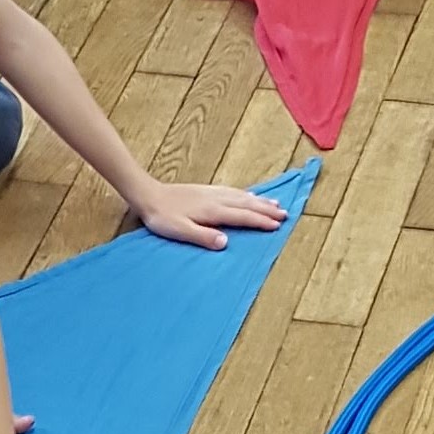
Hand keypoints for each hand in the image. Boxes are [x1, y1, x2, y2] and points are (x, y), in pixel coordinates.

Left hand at [136, 178, 286, 247]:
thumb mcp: (180, 231)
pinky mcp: (206, 190)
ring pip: (242, 196)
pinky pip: (233, 191)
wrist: (148, 195)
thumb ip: (203, 237)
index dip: (261, 221)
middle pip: (247, 204)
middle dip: (267, 210)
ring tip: (274, 204)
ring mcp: (212, 193)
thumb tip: (226, 242)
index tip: (277, 225)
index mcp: (213, 211)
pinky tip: (248, 195)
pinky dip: (245, 194)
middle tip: (285, 214)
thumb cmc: (162, 217)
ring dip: (259, 201)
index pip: (243, 217)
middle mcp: (216, 199)